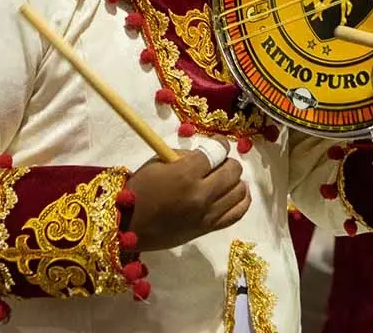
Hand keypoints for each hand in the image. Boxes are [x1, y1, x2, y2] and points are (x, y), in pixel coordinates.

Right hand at [125, 150, 249, 251]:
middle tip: (219, 162)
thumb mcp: (157, 163)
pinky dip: (242, 200)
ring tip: (226, 177)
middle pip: (232, 171)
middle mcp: (201, 194)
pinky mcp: (209, 228)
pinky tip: (238, 192)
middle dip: (227, 161)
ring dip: (235, 179)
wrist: (129, 226)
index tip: (219, 144)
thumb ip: (184, 156)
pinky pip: (237, 212)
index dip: (220, 144)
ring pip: (239, 191)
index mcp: (185, 174)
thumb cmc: (140, 190)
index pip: (216, 152)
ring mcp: (207, 213)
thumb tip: (206, 155)